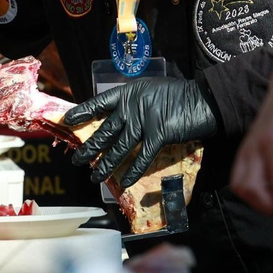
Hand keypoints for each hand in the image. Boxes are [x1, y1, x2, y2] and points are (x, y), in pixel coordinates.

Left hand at [63, 77, 219, 186]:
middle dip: (89, 147)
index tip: (69, 121)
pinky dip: (133, 171)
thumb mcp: (151, 90)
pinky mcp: (158, 135)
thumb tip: (120, 117)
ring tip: (94, 176)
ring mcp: (144, 121)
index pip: (99, 103)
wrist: (203, 99)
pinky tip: (124, 182)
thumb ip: (135, 102)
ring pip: (119, 147)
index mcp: (129, 93)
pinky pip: (142, 158)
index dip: (83, 112)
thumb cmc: (179, 95)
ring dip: (105, 164)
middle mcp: (132, 107)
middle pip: (105, 130)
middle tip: (76, 159)